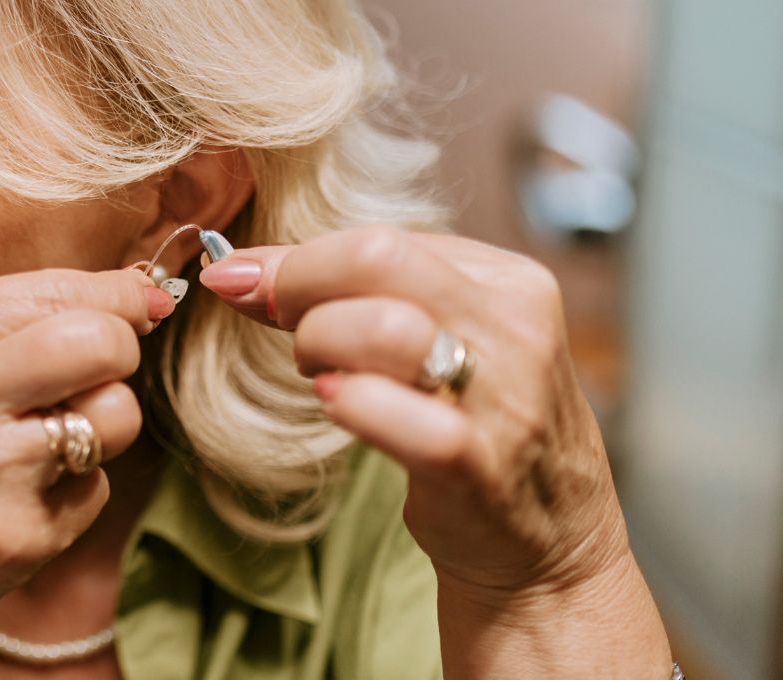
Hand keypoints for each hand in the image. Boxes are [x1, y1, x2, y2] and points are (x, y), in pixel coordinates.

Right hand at [0, 268, 172, 658]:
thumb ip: (17, 315)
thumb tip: (142, 288)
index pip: (57, 289)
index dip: (119, 296)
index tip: (137, 305)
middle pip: (102, 342)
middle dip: (122, 348)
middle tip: (97, 369)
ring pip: (117, 415)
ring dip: (102, 424)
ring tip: (46, 438)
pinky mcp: (18, 537)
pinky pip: (98, 487)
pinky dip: (73, 488)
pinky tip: (19, 497)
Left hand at [199, 226, 670, 673]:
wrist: (548, 544)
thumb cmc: (468, 423)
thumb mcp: (428, 338)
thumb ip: (346, 293)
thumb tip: (235, 269)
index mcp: (506, 280)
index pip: (380, 238)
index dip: (302, 261)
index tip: (253, 287)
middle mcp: (514, 328)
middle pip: (377, 258)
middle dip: (299, 287)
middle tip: (283, 327)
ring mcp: (503, 398)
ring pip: (381, 327)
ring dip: (319, 345)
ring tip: (321, 376)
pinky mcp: (480, 467)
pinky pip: (399, 417)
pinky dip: (351, 404)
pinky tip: (338, 406)